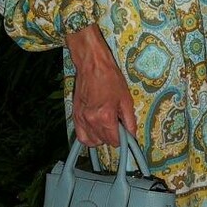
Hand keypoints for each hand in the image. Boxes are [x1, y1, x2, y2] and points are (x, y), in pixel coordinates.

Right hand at [66, 24, 137, 146]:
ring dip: (101, 138)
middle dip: (112, 136)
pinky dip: (89, 137)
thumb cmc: (110, 78)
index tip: (125, 132)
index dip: (122, 138)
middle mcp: (91, 120)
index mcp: (105, 116)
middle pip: (103, 142)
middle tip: (117, 124)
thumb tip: (132, 134)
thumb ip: (130, 120)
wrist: (92, 64)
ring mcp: (81, 118)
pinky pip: (81, 136)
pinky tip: (96, 129)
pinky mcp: (75, 115)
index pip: (114, 141)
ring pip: (92, 141)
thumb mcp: (126, 99)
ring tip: (106, 126)